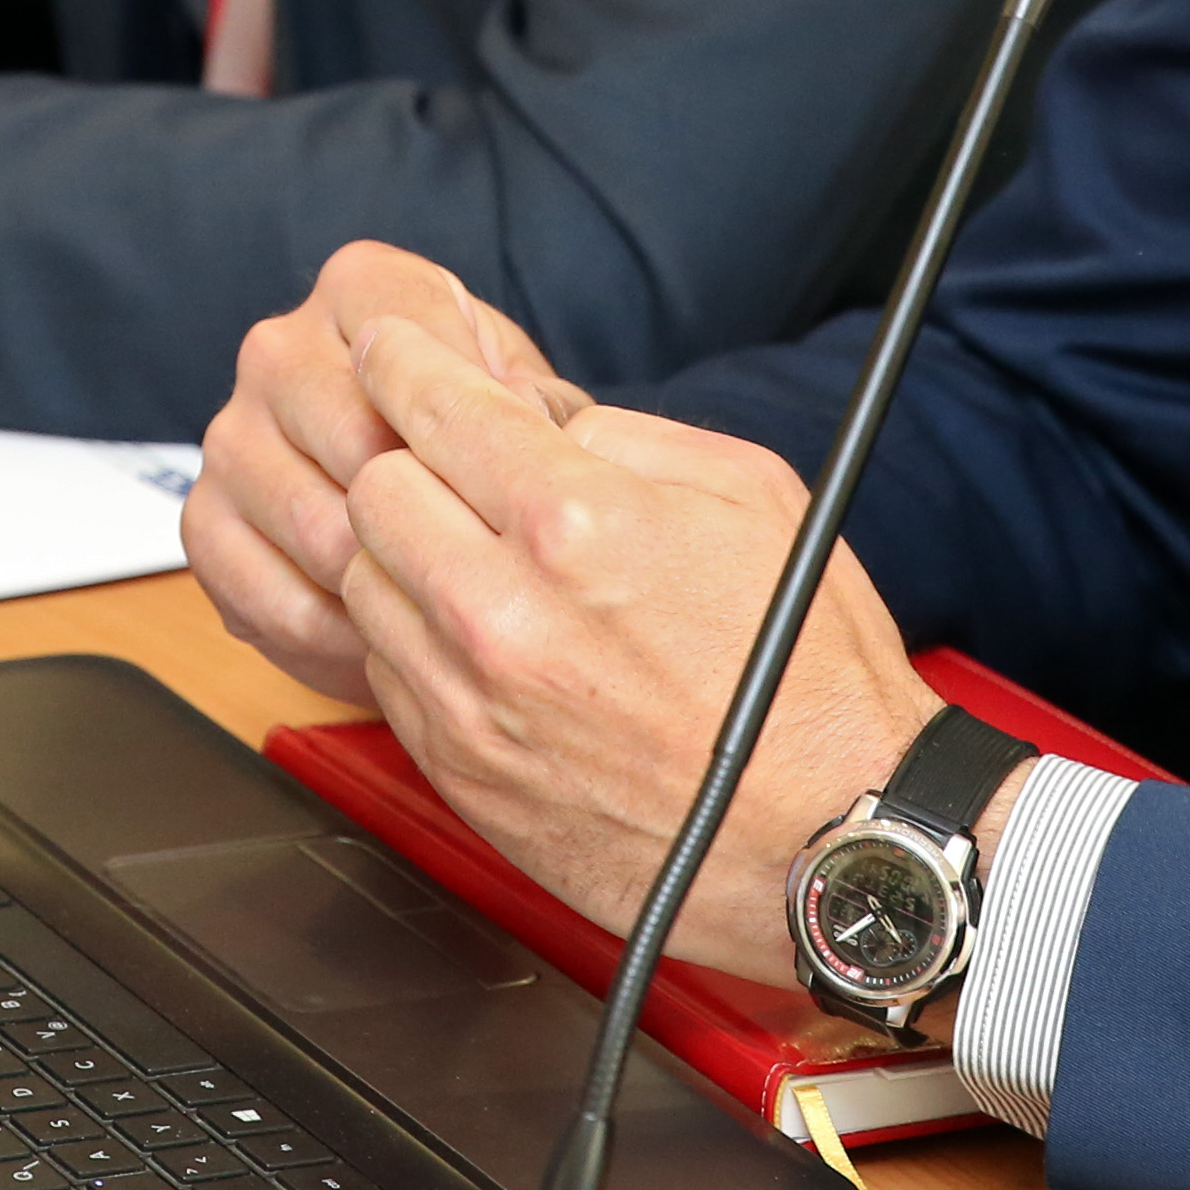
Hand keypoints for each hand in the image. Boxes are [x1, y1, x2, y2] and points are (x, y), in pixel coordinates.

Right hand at [187, 244, 594, 708]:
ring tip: (444, 607)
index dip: (468, 421)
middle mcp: (280, 348)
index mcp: (362, 288)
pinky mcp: (203, 522)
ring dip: (388, 583)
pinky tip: (387, 632)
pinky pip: (272, 595)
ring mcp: (231, 435)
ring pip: (316, 526)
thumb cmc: (482, 447)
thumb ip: (535, 406)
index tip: (512, 477)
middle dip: (428, 514)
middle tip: (481, 562)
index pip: (409, 341)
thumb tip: (522, 412)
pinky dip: (339, 632)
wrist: (427, 514)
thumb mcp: (531, 408)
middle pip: (355, 438)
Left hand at [336, 316, 930, 972]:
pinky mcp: (460, 774)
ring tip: (480, 561)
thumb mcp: (749, 495)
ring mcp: (471, 704)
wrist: (825, 840)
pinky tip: (488, 641)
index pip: (432, 404)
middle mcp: (502, 613)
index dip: (401, 359)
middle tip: (451, 464)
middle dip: (407, 460)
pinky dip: (418, 641)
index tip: (391, 349)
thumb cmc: (806, 673)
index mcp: (575, 524)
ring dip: (405, 556)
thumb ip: (621, 435)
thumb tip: (534, 417)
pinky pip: (386, 673)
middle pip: (372, 490)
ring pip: (363, 583)